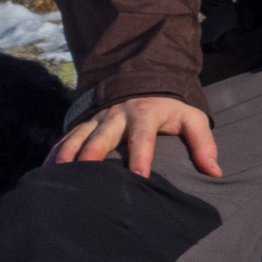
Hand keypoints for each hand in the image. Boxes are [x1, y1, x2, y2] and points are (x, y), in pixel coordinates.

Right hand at [47, 96, 221, 178]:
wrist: (142, 82)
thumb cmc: (168, 109)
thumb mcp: (191, 118)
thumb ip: (203, 143)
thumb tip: (214, 172)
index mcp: (145, 114)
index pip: (143, 137)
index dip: (140, 157)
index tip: (138, 178)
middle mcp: (117, 116)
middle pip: (102, 135)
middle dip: (93, 153)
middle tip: (86, 173)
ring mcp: (97, 119)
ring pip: (79, 136)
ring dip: (69, 155)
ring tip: (60, 176)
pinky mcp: (85, 124)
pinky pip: (67, 138)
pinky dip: (55, 153)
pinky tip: (47, 172)